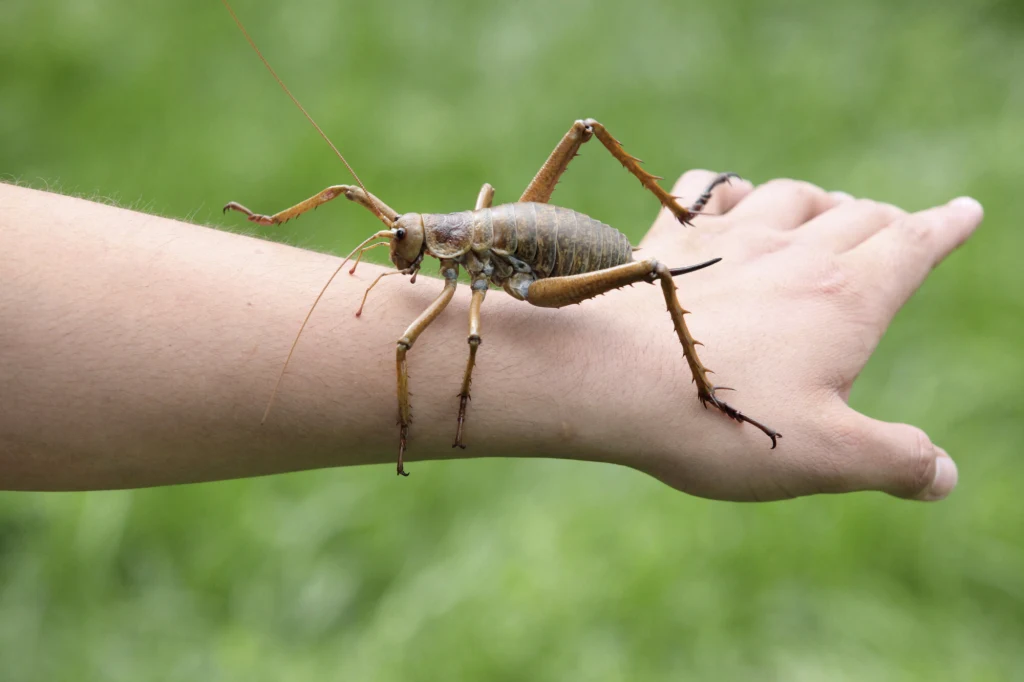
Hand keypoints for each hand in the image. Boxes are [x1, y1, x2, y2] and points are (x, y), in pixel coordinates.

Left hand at [602, 171, 981, 500]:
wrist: (607, 379)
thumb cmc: (720, 416)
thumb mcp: (824, 457)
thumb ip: (892, 460)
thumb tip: (943, 476)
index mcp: (846, 297)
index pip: (914, 245)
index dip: (947, 227)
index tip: (966, 212)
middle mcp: (793, 251)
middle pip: (860, 215)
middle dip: (890, 221)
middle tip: (899, 230)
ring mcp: (727, 238)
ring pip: (792, 195)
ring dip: (820, 201)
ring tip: (830, 212)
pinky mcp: (669, 240)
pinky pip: (709, 189)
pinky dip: (731, 190)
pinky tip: (731, 203)